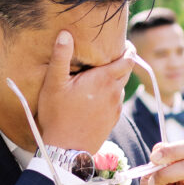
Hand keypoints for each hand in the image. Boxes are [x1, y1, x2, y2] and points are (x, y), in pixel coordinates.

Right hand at [36, 31, 133, 152]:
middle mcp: (115, 93)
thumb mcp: (54, 84)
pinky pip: (116, 102)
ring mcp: (115, 109)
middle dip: (121, 62)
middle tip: (107, 56)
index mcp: (105, 80)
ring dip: (114, 80)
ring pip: (120, 87)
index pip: (129, 58)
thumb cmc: (57, 116)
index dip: (128, 48)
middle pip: (127, 71)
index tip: (122, 42)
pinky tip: (95, 97)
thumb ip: (60, 57)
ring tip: (98, 77)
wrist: (66, 151)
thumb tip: (65, 34)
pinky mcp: (112, 120)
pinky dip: (110, 95)